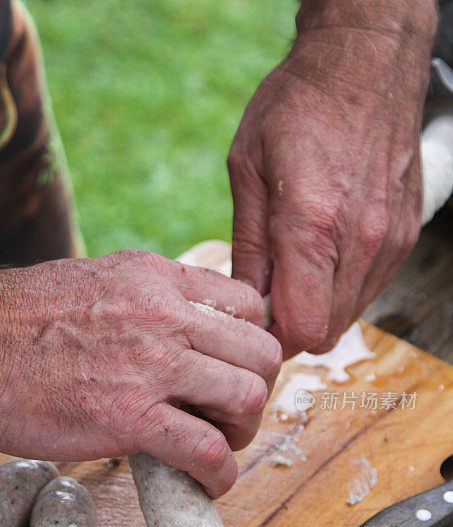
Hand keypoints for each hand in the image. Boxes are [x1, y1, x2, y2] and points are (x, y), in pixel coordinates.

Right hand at [0, 250, 280, 496]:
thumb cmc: (15, 321)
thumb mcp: (96, 282)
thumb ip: (146, 302)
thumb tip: (175, 332)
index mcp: (157, 278)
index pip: (248, 305)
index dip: (251, 346)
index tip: (234, 372)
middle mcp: (165, 315)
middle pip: (261, 354)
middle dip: (255, 391)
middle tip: (227, 416)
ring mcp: (151, 365)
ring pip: (247, 398)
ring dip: (241, 434)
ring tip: (215, 449)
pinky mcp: (130, 417)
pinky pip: (207, 450)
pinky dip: (218, 475)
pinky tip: (204, 482)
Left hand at [228, 1, 436, 357]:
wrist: (365, 63)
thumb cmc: (298, 107)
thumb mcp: (248, 170)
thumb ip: (248, 247)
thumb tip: (246, 300)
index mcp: (312, 224)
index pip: (301, 327)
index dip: (273, 337)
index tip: (255, 323)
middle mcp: (360, 240)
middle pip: (326, 331)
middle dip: (293, 326)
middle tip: (270, 296)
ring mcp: (389, 240)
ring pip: (350, 314)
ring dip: (319, 307)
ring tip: (295, 268)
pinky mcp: (404, 235)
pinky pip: (370, 287)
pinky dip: (343, 286)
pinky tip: (325, 252)